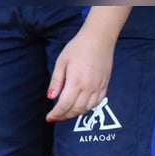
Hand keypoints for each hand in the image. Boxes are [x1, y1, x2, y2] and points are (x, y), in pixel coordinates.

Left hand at [45, 6, 130, 121]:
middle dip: (64, 116)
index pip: (64, 105)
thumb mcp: (61, 63)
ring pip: (87, 108)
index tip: (49, 118)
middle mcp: (89, 87)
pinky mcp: (105, 84)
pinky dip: (87, 108)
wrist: (99, 37)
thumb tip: (51, 97)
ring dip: (75, 114)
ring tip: (66, 113)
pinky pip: (97, 102)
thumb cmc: (77, 48)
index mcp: (76, 82)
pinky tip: (80, 106)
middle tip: (55, 117)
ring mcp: (99, 86)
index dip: (56, 114)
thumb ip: (56, 82)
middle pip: (75, 110)